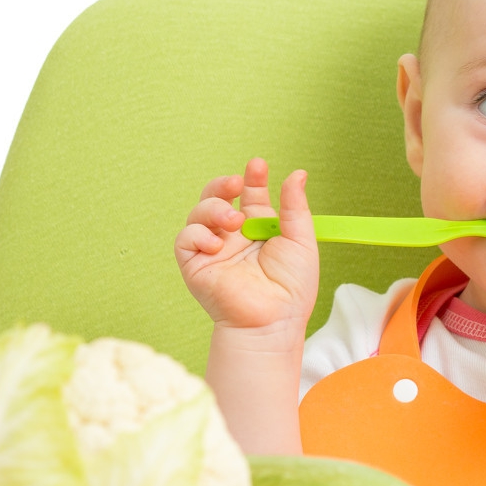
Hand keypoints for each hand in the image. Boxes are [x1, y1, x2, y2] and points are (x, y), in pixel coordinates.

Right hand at [174, 158, 318, 331]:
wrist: (274, 320)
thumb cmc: (292, 287)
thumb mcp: (301, 240)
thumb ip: (295, 206)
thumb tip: (297, 173)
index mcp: (258, 228)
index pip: (250, 194)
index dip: (252, 178)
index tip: (258, 165)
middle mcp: (233, 236)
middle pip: (217, 198)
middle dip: (222, 184)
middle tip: (235, 183)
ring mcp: (213, 249)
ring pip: (198, 213)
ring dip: (213, 209)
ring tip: (233, 221)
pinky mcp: (195, 265)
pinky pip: (185, 240)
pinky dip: (198, 234)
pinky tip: (217, 243)